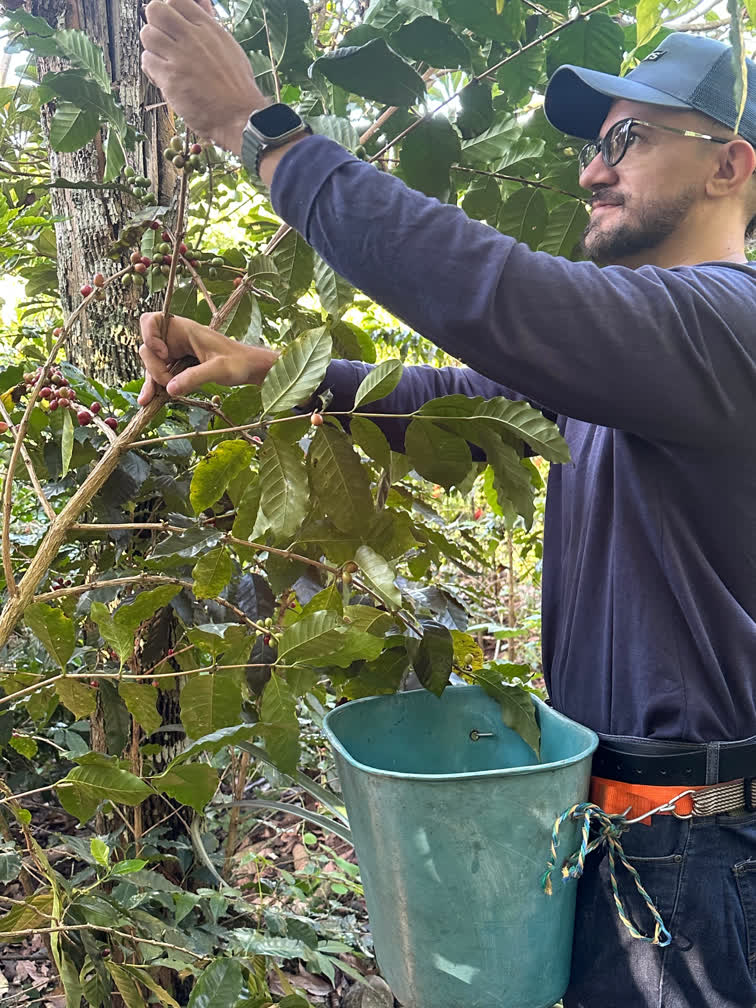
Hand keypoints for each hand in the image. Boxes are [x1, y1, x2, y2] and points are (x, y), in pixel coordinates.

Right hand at [138, 312, 278, 404]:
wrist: (249, 369)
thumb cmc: (238, 363)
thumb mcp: (219, 369)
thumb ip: (195, 377)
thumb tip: (169, 389)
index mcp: (185, 329)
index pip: (151, 321)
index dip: (149, 336)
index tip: (163, 354)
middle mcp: (176, 338)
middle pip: (148, 348)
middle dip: (154, 368)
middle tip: (169, 384)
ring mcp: (175, 352)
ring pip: (152, 364)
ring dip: (152, 381)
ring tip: (152, 400)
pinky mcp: (177, 366)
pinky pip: (160, 374)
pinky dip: (154, 386)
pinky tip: (147, 400)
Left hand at [140, 0, 265, 153]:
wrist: (239, 117)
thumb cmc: (237, 88)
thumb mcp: (229, 47)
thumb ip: (210, 24)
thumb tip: (201, 3)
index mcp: (208, 28)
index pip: (176, 1)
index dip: (170, 11)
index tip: (172, 25)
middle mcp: (193, 38)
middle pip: (155, 10)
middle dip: (155, 24)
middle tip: (164, 40)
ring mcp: (180, 57)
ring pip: (147, 35)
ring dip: (152, 48)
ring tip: (163, 61)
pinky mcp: (170, 78)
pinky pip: (147, 61)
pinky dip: (152, 70)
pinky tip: (163, 78)